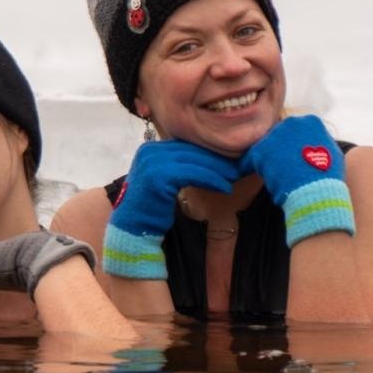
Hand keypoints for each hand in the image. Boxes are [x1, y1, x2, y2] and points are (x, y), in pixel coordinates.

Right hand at [104, 140, 241, 279]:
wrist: (133, 227)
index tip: (228, 158)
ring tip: (235, 177)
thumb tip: (207, 156)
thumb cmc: (152, 206)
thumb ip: (176, 164)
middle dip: (216, 158)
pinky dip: (212, 180)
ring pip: (195, 161)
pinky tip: (225, 188)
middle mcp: (149, 151)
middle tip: (238, 166)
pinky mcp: (160, 176)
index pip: (184, 144)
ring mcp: (152, 162)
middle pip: (191, 150)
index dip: (208, 151)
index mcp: (149, 148)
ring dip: (218, 169)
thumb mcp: (163, 178)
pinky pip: (194, 174)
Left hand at [241, 115, 354, 245]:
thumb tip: (314, 143)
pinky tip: (252, 176)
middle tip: (282, 167)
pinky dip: (249, 168)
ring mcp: (274, 135)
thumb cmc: (327, 174)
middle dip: (279, 150)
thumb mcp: (330, 151)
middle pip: (279, 136)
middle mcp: (291, 122)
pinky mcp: (260, 150)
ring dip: (267, 160)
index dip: (294, 145)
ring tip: (273, 174)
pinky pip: (250, 159)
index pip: (296, 130)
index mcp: (310, 121)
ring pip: (266, 147)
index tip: (294, 157)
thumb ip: (319, 142)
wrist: (315, 188)